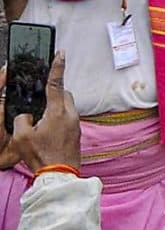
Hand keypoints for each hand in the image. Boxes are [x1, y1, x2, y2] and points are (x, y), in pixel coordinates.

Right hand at [2, 55, 77, 171]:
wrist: (60, 175)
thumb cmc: (41, 156)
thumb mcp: (21, 137)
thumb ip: (21, 119)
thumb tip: (27, 115)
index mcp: (58, 111)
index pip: (56, 84)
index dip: (57, 67)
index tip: (60, 53)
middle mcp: (71, 114)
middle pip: (63, 94)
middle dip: (53, 94)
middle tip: (39, 103)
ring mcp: (76, 124)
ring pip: (66, 107)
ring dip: (55, 108)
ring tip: (41, 122)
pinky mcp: (77, 132)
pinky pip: (67, 118)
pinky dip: (58, 118)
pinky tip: (48, 131)